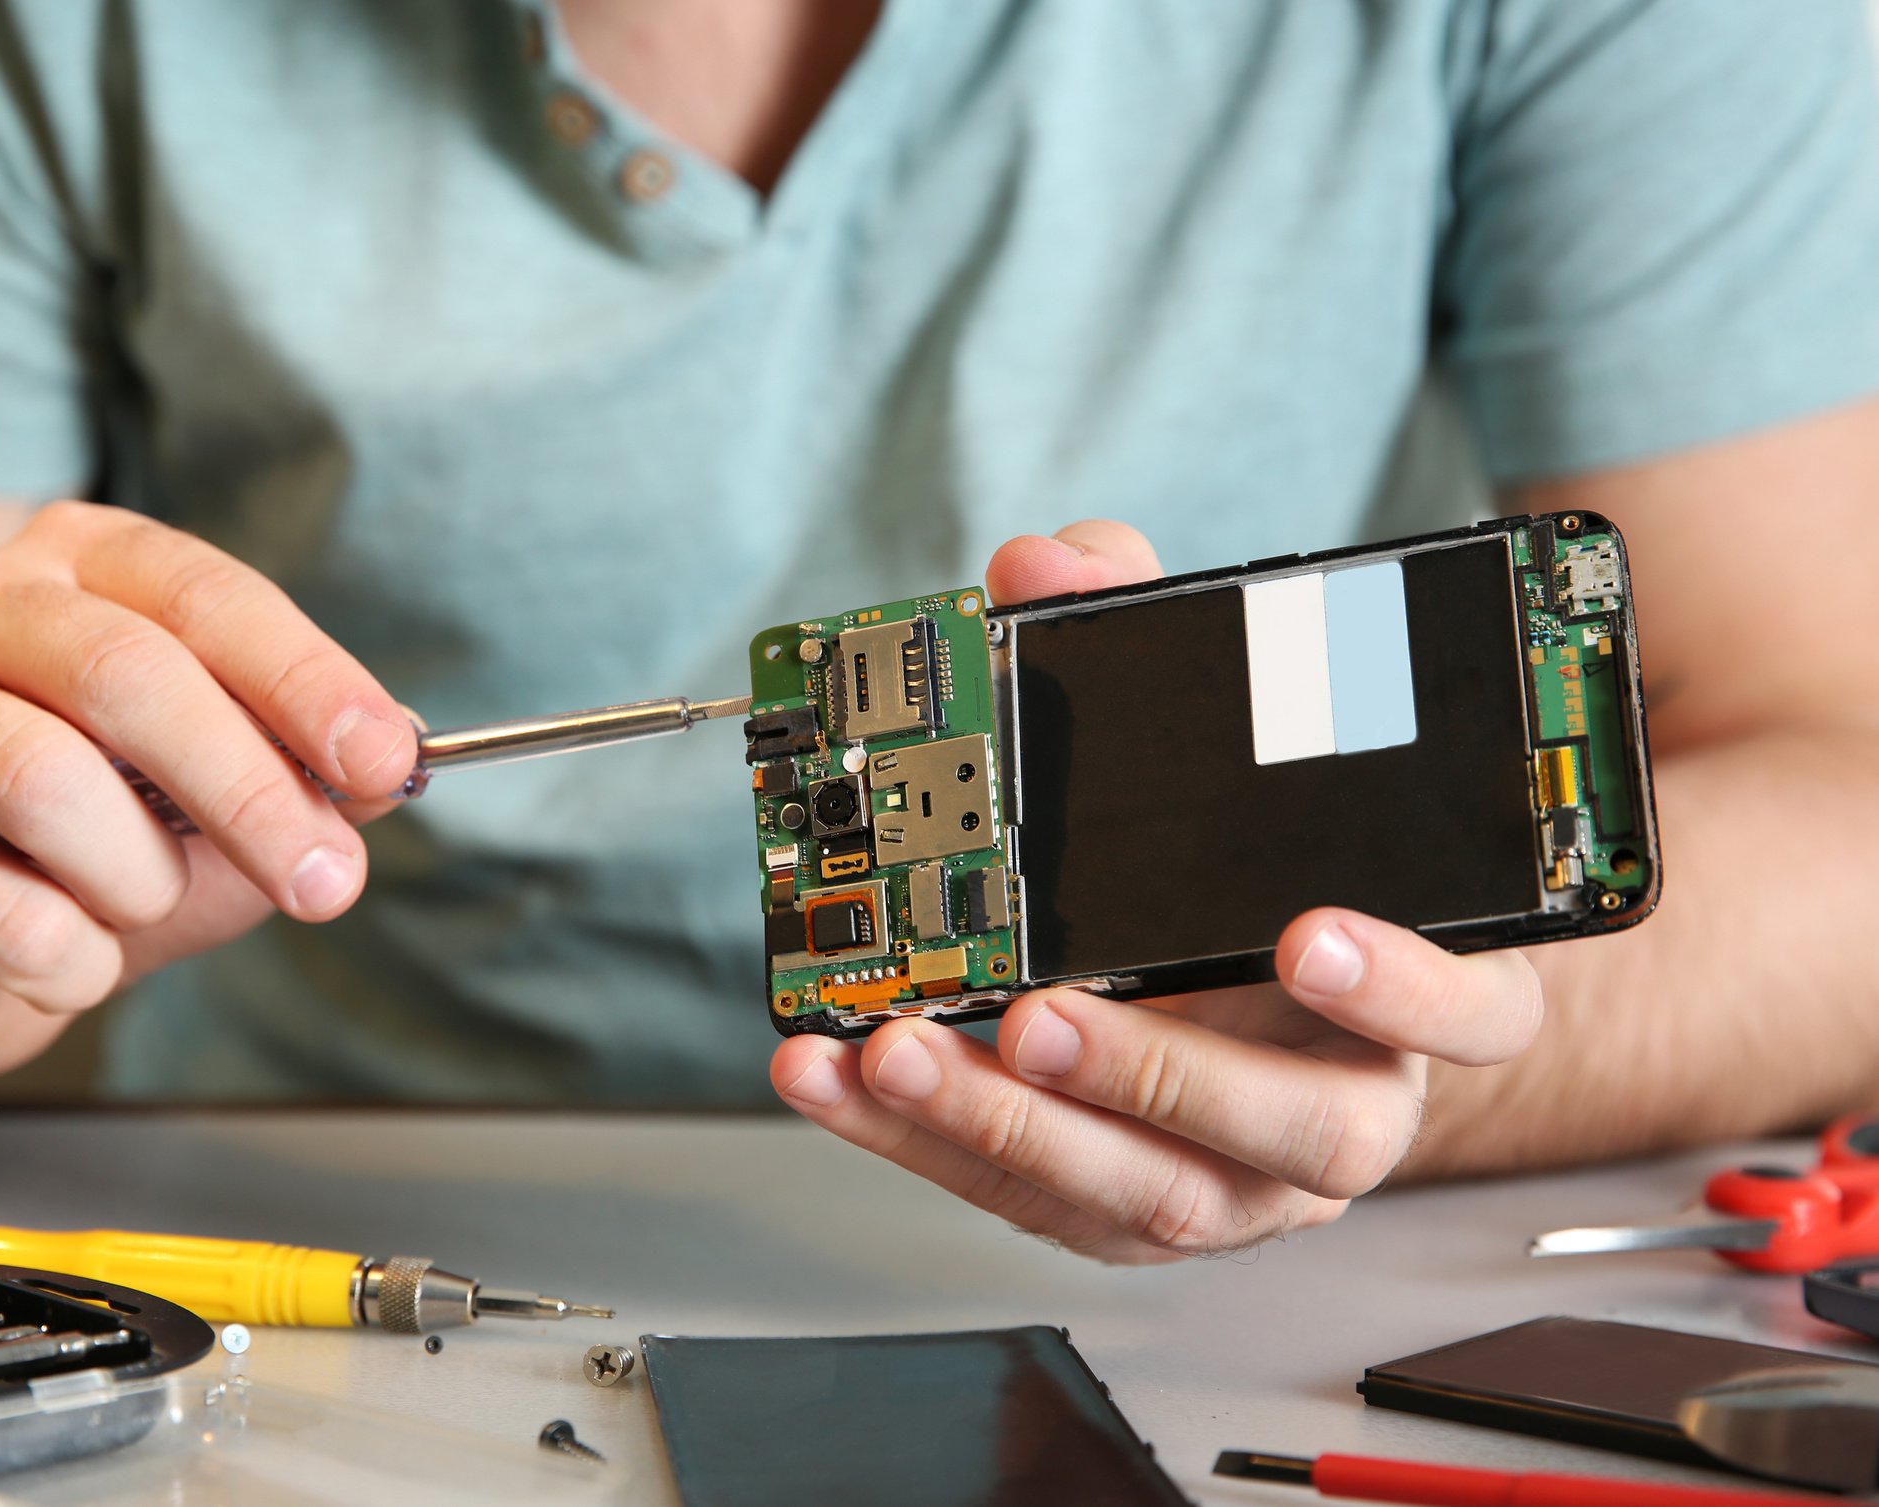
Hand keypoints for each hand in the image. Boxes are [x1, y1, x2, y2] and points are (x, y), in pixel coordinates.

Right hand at [0, 501, 418, 1088]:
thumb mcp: (226, 796)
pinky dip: (72, 959)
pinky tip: (73, 959)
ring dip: (140, 874)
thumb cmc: (104, 845)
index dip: (307, 680)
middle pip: (126, 674)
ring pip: (44, 780)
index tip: (386, 761)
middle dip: (250, 790)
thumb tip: (394, 760)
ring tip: (147, 904)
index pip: (205, 595)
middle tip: (326, 881)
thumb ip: (308, 770)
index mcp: (77, 560)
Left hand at [769, 521, 1544, 1259]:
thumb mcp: (1208, 743)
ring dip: (1007, 1122)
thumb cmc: (1240, 873)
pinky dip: (922, 1142)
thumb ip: (1145, 639)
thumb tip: (1046, 566)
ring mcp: (1238, 1183)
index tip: (1312, 938)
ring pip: (1147, 1192)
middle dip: (1155, 1073)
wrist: (1229, 1002)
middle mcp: (1343, 1109)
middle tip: (1040, 1015)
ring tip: (899, 1050)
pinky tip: (842, 1077)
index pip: (1476, 1014)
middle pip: (1293, 1130)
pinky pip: (1028, 1200)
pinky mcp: (1123, 1215)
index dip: (1410, 988)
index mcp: (1411, 998)